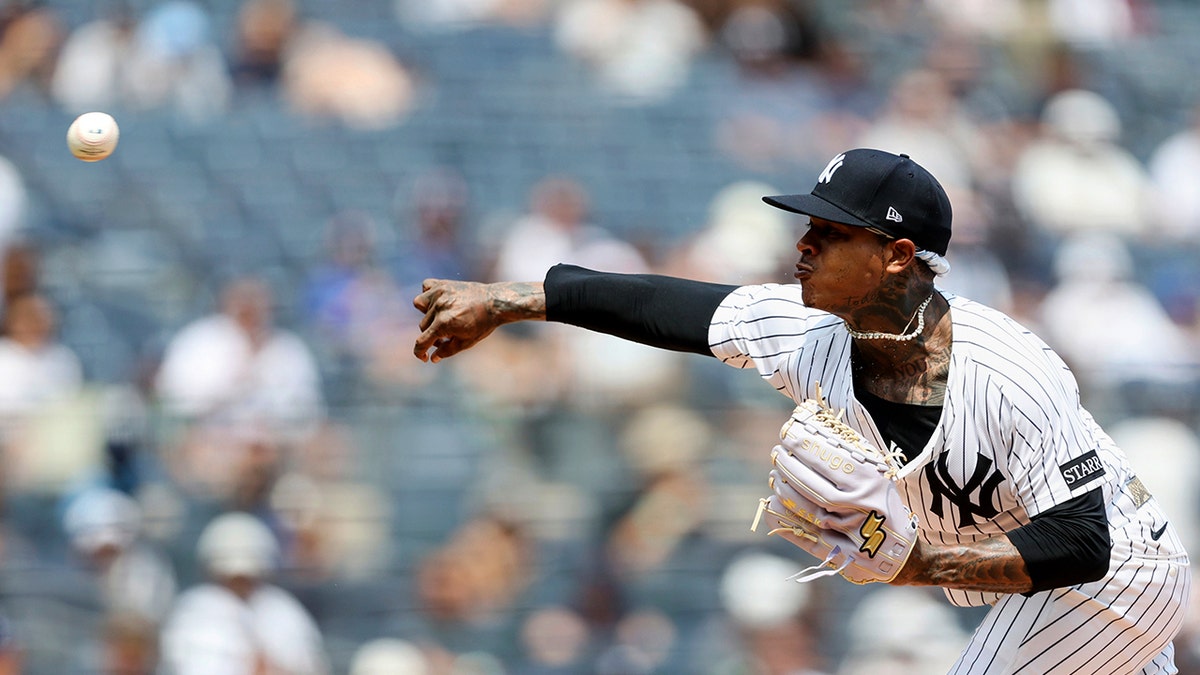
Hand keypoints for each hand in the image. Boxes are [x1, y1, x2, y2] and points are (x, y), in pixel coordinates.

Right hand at [412, 278, 544, 361]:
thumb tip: (432, 358)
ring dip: (427, 313)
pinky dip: (429, 294)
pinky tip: (439, 300)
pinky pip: (426, 287)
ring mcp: (440, 293)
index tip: (424, 357)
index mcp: (443, 323)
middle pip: (423, 325)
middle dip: (432, 333)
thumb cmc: (483, 323)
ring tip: (442, 315)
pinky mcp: (443, 283)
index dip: (419, 352)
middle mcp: (438, 307)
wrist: (496, 302)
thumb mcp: (466, 342)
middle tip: (447, 334)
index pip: (421, 342)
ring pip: (419, 305)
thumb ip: (447, 351)